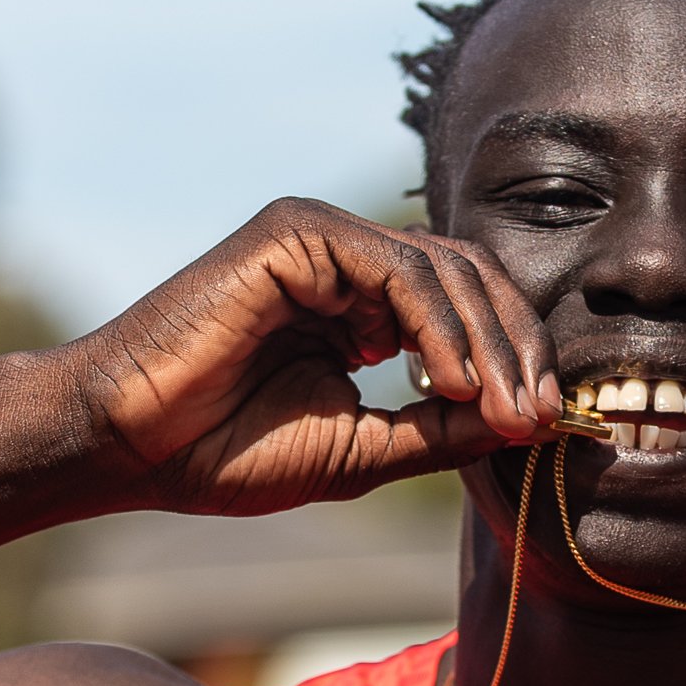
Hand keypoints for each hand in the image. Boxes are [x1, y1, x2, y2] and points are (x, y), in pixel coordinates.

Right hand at [66, 198, 559, 514]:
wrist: (136, 446)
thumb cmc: (229, 453)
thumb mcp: (366, 449)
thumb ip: (444, 430)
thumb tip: (534, 424)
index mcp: (366, 307)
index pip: (472, 308)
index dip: (520, 361)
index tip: (549, 424)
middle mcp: (349, 263)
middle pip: (473, 279)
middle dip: (519, 350)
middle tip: (539, 417)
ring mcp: (322, 240)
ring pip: (446, 268)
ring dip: (487, 343)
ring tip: (501, 411)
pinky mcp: (295, 232)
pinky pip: (397, 266)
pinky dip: (438, 324)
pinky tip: (452, 380)